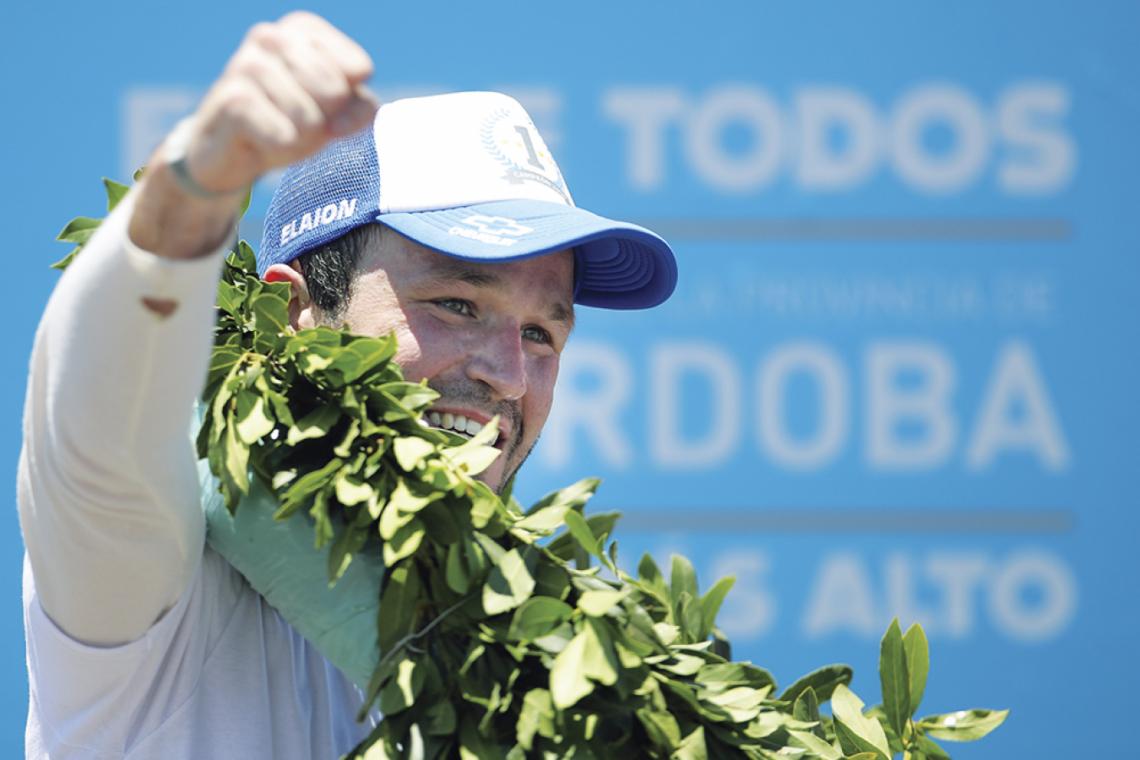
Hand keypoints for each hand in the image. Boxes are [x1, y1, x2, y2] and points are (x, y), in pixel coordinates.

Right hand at [130, 12, 377, 258]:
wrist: (232, 154)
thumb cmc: (290, 123)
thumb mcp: (335, 114)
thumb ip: (360, 108)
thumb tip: (352, 115)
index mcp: (302, 30)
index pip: (358, 68)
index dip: (350, 101)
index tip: (327, 107)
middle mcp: (271, 36)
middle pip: (335, 91)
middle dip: (326, 120)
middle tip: (301, 125)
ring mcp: (246, 64)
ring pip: (307, 115)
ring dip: (303, 137)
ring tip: (283, 133)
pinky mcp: (230, 98)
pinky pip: (281, 131)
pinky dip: (283, 144)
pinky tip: (268, 142)